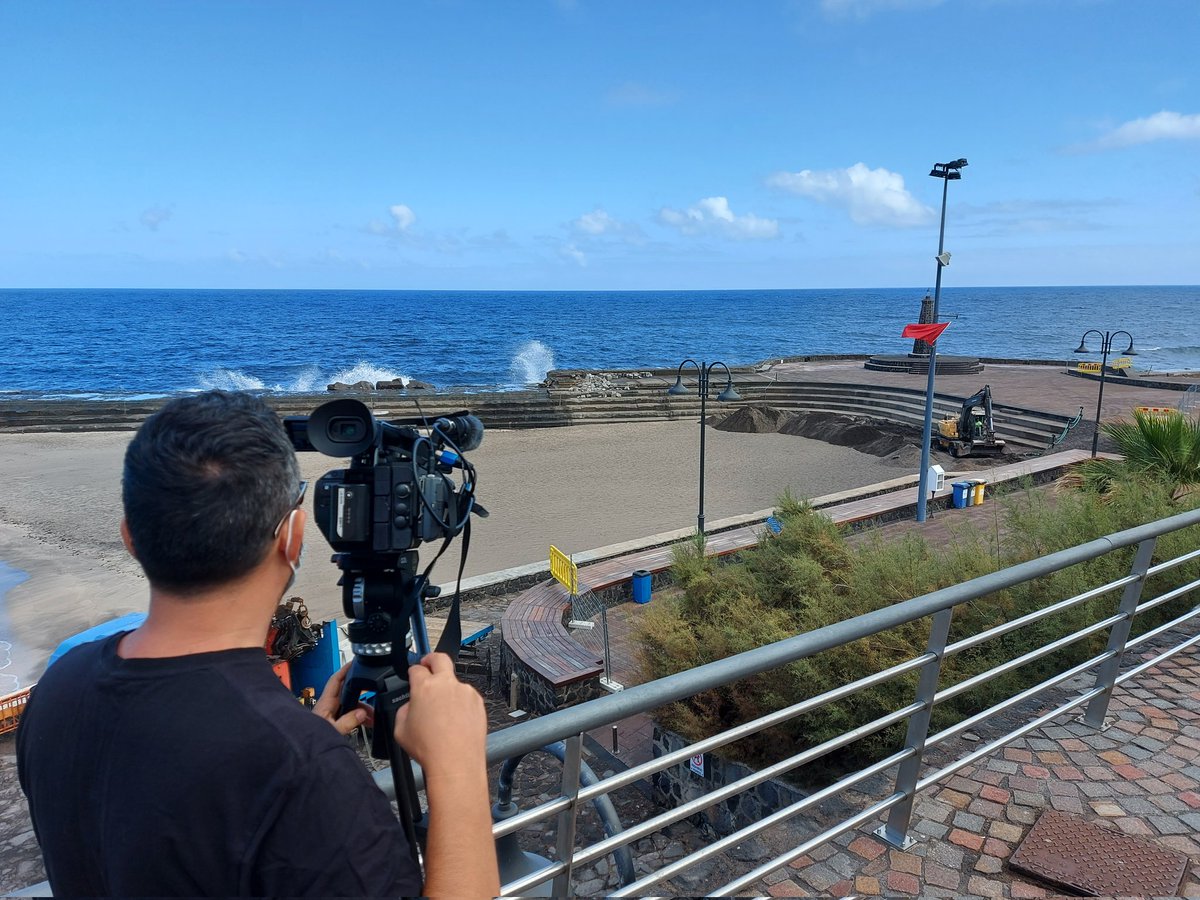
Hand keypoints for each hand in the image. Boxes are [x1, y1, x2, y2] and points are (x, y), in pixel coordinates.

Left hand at [312, 661, 369, 735]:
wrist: (304, 750)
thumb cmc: (311, 738)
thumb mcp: (332, 731)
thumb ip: (347, 722)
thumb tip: (362, 713)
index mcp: (326, 703)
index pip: (336, 680)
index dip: (345, 670)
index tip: (355, 662)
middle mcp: (328, 706)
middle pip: (347, 692)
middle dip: (362, 693)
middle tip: (374, 691)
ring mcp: (331, 713)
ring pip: (350, 705)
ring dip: (362, 709)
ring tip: (373, 716)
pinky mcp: (333, 721)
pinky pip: (349, 714)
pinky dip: (358, 717)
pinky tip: (367, 722)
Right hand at [392, 653, 486, 777]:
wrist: (455, 762)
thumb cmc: (430, 748)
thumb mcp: (400, 729)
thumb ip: (404, 709)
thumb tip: (411, 705)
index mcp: (425, 687)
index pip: (416, 668)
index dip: (413, 671)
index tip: (413, 674)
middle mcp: (447, 684)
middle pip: (440, 658)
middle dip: (431, 659)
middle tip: (427, 665)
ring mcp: (465, 692)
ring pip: (455, 683)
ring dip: (448, 690)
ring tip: (443, 712)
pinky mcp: (477, 702)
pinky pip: (466, 697)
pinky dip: (460, 704)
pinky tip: (454, 720)